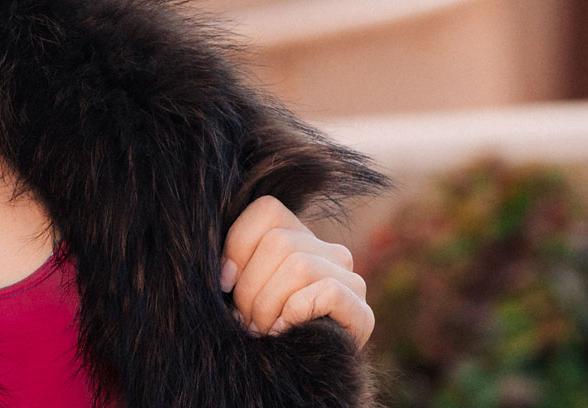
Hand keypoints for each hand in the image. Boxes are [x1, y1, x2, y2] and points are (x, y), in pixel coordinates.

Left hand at [219, 194, 373, 347]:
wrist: (299, 376)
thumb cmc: (262, 328)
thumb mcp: (243, 290)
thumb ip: (235, 268)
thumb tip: (225, 272)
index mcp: (299, 238)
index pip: (267, 210)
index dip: (238, 245)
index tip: (225, 282)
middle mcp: (330, 251)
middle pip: (278, 242)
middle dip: (250, 286)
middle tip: (245, 318)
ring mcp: (351, 279)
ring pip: (299, 266)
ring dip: (269, 305)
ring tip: (262, 329)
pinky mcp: (362, 311)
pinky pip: (326, 292)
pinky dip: (296, 313)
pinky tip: (286, 330)